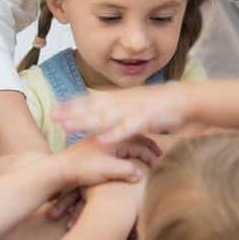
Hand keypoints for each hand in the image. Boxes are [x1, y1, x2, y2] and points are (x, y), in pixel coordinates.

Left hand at [53, 83, 192, 143]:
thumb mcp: (134, 102)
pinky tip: (101, 141)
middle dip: (73, 113)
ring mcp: (133, 110)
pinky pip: (127, 129)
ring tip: (68, 127)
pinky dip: (114, 134)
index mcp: (120, 98)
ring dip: (86, 122)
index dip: (73, 104)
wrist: (185, 99)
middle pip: (93, 108)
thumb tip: (99, 106)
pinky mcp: (145, 120)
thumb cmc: (159, 104)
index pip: (92, 100)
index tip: (54, 109)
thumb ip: (117, 104)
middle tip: (53, 118)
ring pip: (105, 117)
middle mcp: (123, 102)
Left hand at [55, 134, 160, 187]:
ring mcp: (98, 142)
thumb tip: (141, 174)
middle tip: (157, 157)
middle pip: (132, 137)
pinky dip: (125, 152)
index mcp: (110, 137)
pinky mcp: (93, 150)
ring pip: (123, 140)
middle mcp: (106, 135)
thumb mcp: (108, 170)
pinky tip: (127, 159)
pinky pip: (115, 147)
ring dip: (136, 147)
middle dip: (146, 147)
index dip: (149, 151)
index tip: (158, 161)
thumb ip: (127, 170)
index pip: (137, 140)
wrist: (58, 171)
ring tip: (145, 157)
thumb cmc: (83, 168)